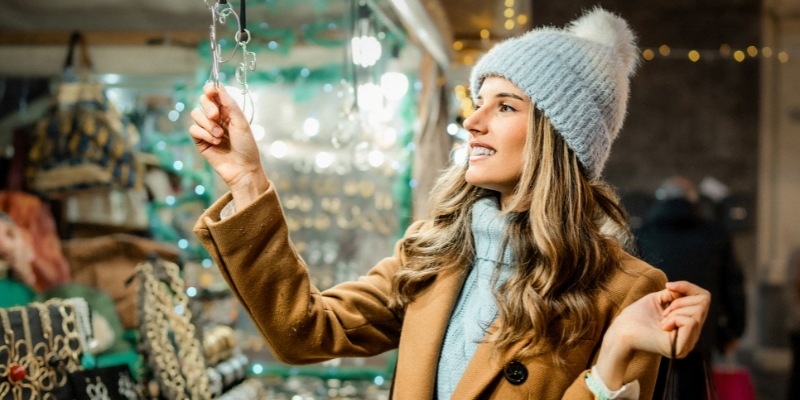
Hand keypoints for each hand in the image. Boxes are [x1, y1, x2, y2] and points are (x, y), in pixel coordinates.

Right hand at [190, 83, 267, 206]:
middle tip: (216, 116)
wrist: (243, 169)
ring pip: (196, 114)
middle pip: (202, 100)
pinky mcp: (200, 141)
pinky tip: (215, 142)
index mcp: (228, 111)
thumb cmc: (246, 146)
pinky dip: (204, 134)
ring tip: (220, 136)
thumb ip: (229, 104)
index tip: (211, 92)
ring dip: (208, 124)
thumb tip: (218, 85)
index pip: (214, 93)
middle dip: (208, 107)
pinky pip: (193, 129)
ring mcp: (207, 129)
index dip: (210, 89)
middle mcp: (216, 117)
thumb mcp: (241, 122)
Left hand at [594, 281, 709, 388]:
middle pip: (704, 303)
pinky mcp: (681, 347)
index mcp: (688, 325)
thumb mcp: (659, 299)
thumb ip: (676, 295)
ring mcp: (688, 343)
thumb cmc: (635, 316)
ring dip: (676, 309)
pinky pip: (691, 322)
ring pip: (698, 312)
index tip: (668, 286)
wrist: (620, 332)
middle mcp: (692, 336)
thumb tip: (688, 289)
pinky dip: (674, 318)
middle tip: (664, 310)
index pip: (704, 299)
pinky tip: (662, 326)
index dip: (688, 287)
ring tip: (662, 319)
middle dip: (681, 300)